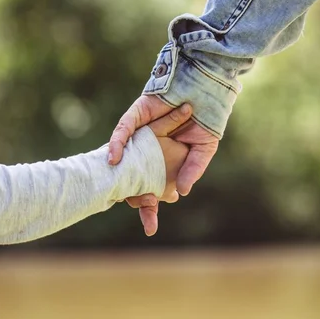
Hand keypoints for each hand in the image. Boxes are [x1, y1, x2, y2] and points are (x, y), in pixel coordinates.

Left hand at [110, 95, 218, 212]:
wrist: (205, 90)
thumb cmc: (205, 122)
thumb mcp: (203, 151)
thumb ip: (192, 170)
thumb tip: (181, 193)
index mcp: (162, 163)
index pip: (151, 190)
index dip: (149, 209)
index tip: (150, 228)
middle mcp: (147, 151)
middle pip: (132, 178)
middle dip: (130, 196)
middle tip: (135, 208)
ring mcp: (140, 134)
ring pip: (124, 158)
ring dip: (119, 175)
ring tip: (117, 192)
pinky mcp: (136, 116)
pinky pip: (122, 131)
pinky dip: (116, 145)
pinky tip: (113, 159)